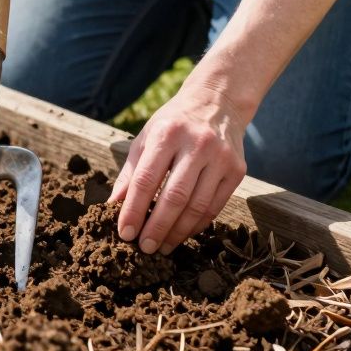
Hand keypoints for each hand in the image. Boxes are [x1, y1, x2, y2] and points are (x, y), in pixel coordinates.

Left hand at [108, 79, 250, 253]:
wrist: (217, 102)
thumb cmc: (174, 124)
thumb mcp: (146, 138)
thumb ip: (130, 173)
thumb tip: (112, 206)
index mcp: (168, 134)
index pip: (146, 179)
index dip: (134, 210)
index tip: (125, 233)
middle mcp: (197, 144)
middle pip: (174, 197)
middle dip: (157, 227)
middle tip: (144, 248)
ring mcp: (221, 157)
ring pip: (197, 206)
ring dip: (177, 232)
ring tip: (162, 247)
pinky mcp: (237, 170)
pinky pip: (214, 207)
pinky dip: (196, 225)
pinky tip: (182, 233)